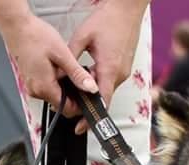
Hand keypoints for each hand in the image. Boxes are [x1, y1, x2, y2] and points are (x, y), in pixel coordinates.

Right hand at [0, 7, 97, 116]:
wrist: (17, 27)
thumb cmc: (35, 36)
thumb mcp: (62, 54)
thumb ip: (77, 74)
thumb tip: (91, 88)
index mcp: (44, 87)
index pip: (67, 109)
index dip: (81, 104)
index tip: (89, 94)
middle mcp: (36, 91)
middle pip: (61, 103)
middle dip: (74, 94)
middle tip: (82, 77)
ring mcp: (32, 86)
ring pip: (55, 95)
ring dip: (66, 86)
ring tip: (70, 68)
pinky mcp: (31, 80)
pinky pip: (47, 86)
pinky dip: (57, 81)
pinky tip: (59, 67)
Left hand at [67, 0, 147, 132]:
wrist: (127, 8)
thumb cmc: (107, 19)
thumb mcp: (82, 37)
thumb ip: (71, 60)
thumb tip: (61, 75)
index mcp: (109, 69)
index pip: (101, 102)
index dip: (90, 118)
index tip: (79, 128)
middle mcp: (119, 74)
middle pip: (102, 98)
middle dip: (86, 103)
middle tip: (70, 103)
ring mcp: (123, 71)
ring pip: (105, 89)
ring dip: (92, 90)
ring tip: (77, 84)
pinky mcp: (124, 66)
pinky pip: (110, 80)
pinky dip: (98, 81)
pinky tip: (88, 72)